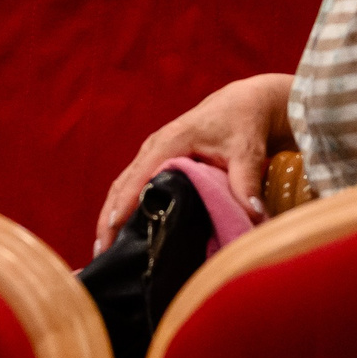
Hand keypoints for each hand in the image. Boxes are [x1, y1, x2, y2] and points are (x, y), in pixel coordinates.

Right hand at [93, 74, 294, 257]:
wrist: (243, 104)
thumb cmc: (243, 125)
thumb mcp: (247, 152)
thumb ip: (247, 183)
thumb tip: (254, 216)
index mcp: (171, 141)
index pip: (139, 176)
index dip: (124, 204)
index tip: (113, 230)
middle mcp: (153, 147)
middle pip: (121, 185)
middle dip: (108, 218)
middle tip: (102, 252)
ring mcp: (151, 153)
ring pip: (122, 186)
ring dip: (111, 215)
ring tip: (105, 249)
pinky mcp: (156, 161)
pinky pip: (131, 185)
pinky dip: (122, 208)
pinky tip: (121, 231)